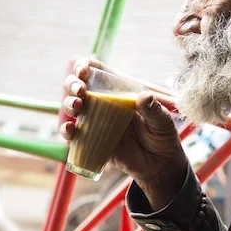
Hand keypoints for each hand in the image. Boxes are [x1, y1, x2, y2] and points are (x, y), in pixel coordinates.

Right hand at [60, 58, 188, 205]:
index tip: (83, 69)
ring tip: (76, 106)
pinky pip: (74, 135)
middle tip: (80, 89)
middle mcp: (104, 104)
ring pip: (72, 108)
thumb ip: (154, 110)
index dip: (85, 66)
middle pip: (78, 87)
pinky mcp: (91, 142)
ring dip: (68, 103)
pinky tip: (70, 128)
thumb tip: (144, 97)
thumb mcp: (162, 122)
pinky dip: (67, 130)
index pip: (97, 73)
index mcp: (120, 93)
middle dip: (72, 83)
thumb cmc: (162, 137)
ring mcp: (95, 122)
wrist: (159, 165)